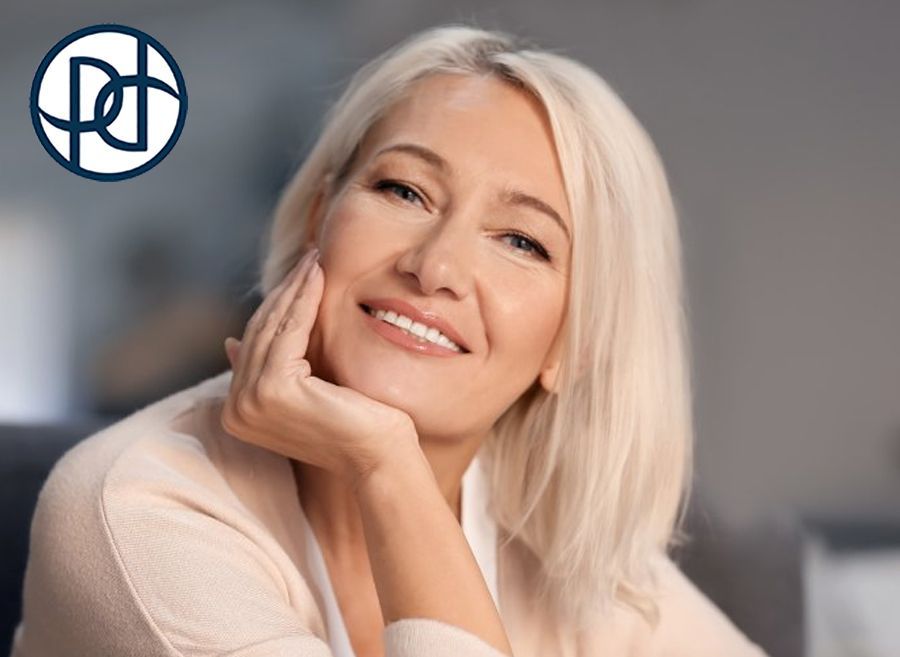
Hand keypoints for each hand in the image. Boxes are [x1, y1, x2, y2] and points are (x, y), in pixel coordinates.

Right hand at [221, 245, 418, 486]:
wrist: (381, 456)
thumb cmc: (353, 425)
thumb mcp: (302, 392)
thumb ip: (268, 369)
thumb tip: (229, 343)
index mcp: (236, 413)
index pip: (254, 344)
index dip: (275, 305)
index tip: (298, 274)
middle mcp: (235, 410)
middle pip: (260, 331)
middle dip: (286, 290)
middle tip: (309, 256)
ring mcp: (250, 401)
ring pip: (273, 326)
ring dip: (296, 287)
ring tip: (315, 258)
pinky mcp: (273, 389)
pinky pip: (289, 330)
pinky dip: (305, 298)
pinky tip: (319, 275)